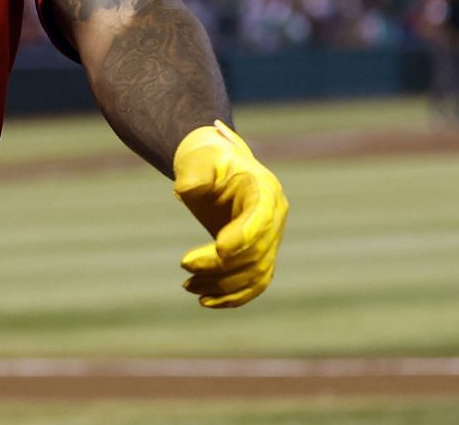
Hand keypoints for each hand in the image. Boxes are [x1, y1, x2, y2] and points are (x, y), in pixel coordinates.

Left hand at [172, 120, 287, 307]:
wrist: (214, 164)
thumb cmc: (205, 158)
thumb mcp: (198, 158)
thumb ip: (192, 172)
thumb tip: (183, 192)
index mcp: (265, 190)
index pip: (261, 220)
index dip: (243, 238)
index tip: (218, 251)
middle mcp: (275, 216)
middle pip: (256, 252)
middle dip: (221, 266)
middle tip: (185, 267)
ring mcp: (271, 237)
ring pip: (255, 273)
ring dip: (223, 286)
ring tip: (189, 286)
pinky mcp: (260, 252)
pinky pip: (255, 282)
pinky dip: (234, 296)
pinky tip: (206, 300)